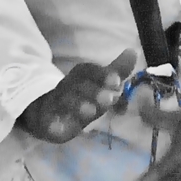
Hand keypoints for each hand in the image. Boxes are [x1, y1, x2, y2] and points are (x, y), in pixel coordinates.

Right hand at [16, 49, 136, 142]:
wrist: (48, 112)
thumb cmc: (81, 98)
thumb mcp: (99, 86)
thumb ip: (116, 71)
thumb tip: (133, 51)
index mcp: (79, 78)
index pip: (87, 70)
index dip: (101, 74)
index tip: (116, 80)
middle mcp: (66, 88)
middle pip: (77, 85)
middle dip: (93, 91)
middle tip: (110, 98)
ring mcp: (55, 104)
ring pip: (64, 101)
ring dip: (77, 105)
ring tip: (90, 111)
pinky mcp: (47, 122)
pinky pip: (49, 122)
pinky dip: (54, 124)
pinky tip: (60, 129)